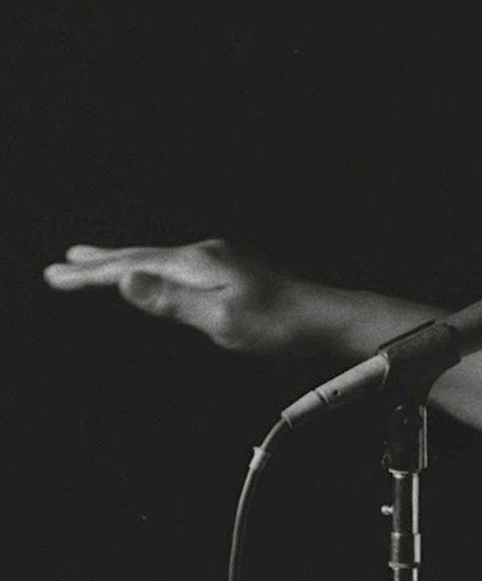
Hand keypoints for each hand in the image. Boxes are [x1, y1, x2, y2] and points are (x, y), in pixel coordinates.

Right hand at [44, 239, 309, 355]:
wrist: (326, 321)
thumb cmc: (278, 326)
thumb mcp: (221, 320)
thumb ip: (172, 301)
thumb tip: (127, 279)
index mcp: (198, 263)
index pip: (132, 266)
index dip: (92, 274)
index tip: (56, 276)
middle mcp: (206, 254)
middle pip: (141, 256)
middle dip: (100, 262)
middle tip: (63, 262)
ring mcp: (221, 261)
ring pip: (158, 259)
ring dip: (123, 261)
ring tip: (97, 260)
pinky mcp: (232, 272)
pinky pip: (177, 266)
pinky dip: (151, 268)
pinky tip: (154, 274)